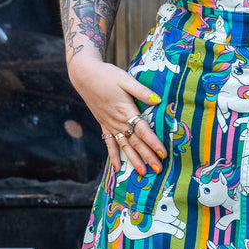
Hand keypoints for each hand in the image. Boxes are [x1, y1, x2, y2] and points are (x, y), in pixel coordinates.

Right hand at [68, 58, 166, 175]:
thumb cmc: (107, 75)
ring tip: (142, 172)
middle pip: (135, 142)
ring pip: (124, 146)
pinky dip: (113, 156)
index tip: (163, 154)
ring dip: (133, 160)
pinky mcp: (103, 125)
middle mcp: (117, 121)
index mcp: (125, 110)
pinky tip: (117, 169)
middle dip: (147, 157)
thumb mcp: (126, 79)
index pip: (143, 131)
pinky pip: (109, 144)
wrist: (84, 75)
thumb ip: (142, 91)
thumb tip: (158, 100)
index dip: (153, 143)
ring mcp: (109, 125)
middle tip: (158, 170)